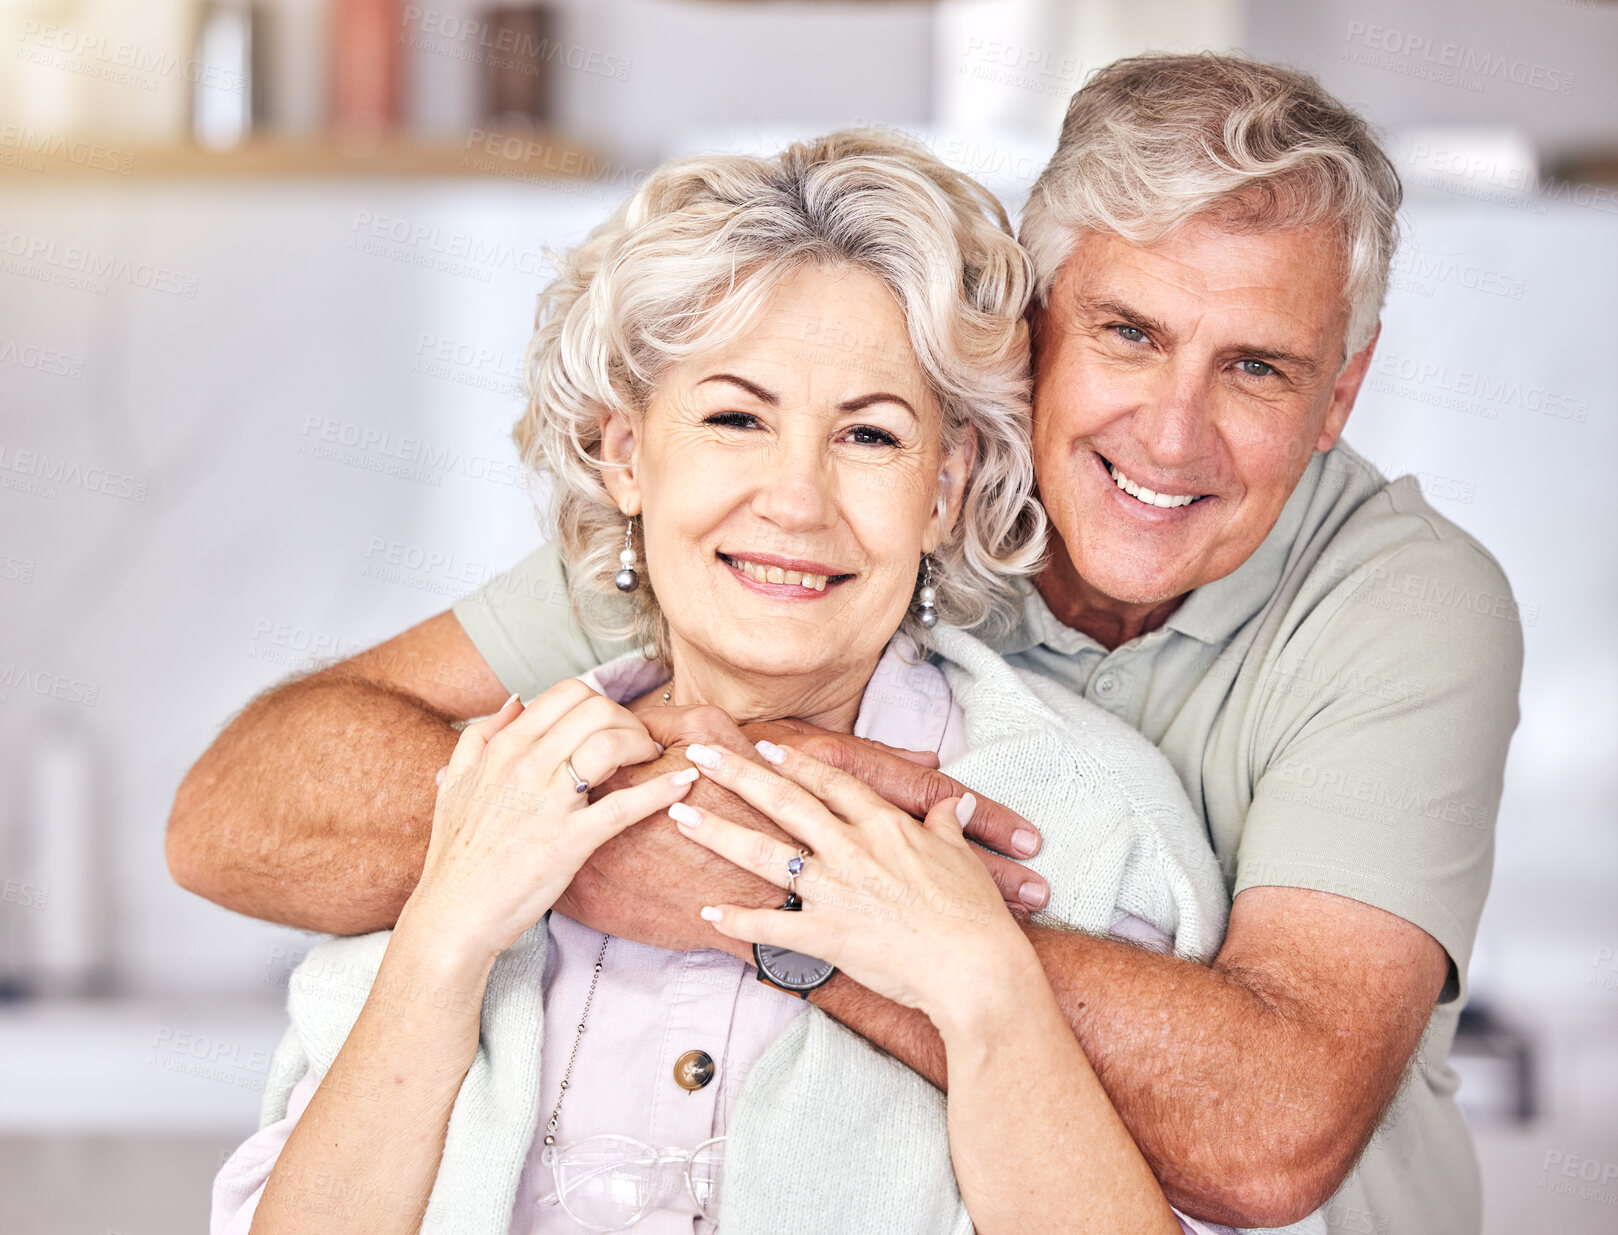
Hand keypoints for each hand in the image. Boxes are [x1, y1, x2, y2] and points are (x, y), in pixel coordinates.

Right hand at [402, 683, 698, 964]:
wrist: (453, 914)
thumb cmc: (456, 855)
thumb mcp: (455, 783)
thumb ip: (481, 737)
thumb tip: (516, 701)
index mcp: (504, 748)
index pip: (568, 693)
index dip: (602, 703)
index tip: (613, 726)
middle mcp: (526, 766)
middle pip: (597, 710)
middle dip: (629, 720)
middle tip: (639, 745)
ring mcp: (548, 802)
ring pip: (610, 743)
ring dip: (643, 745)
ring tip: (652, 762)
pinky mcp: (569, 842)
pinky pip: (623, 807)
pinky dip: (659, 792)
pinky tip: (683, 785)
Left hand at [670, 739, 1035, 1026]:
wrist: (975, 969)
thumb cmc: (973, 914)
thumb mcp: (961, 858)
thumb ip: (946, 824)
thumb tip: (954, 803)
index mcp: (883, 826)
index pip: (829, 783)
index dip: (793, 762)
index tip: (762, 747)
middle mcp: (851, 849)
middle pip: (784, 802)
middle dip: (737, 776)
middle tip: (698, 757)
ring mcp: (834, 890)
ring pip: (764, 853)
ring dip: (718, 833)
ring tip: (681, 816)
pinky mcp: (826, 934)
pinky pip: (770, 926)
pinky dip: (736, 919)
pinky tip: (707, 911)